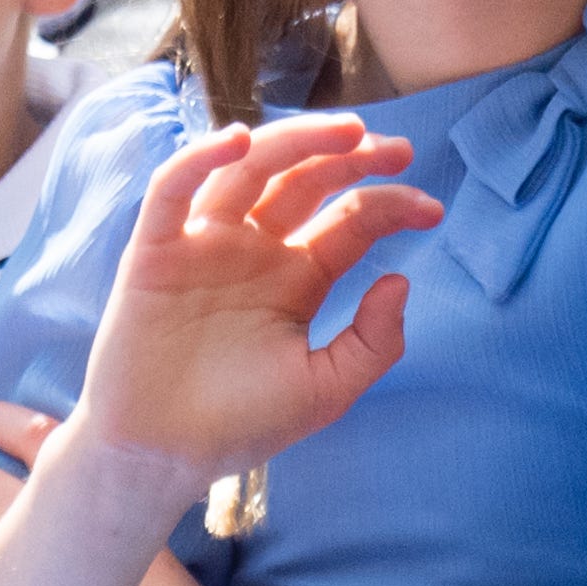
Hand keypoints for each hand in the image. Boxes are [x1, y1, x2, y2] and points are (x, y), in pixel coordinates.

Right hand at [80, 114, 442, 492]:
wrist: (160, 455)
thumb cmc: (239, 424)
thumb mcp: (325, 389)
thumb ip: (372, 342)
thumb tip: (401, 279)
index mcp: (296, 278)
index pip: (348, 222)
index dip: (390, 206)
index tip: (432, 209)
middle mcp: (253, 250)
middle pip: (304, 182)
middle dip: (351, 158)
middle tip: (396, 148)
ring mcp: (203, 244)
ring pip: (248, 171)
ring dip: (293, 142)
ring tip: (342, 130)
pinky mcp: (154, 249)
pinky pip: (173, 190)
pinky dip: (199, 158)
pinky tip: (237, 141)